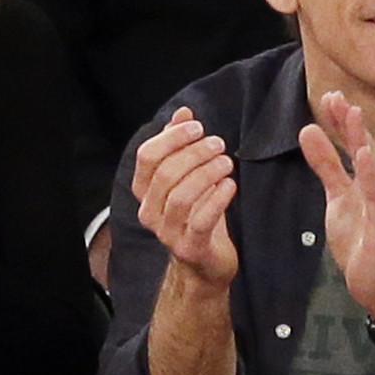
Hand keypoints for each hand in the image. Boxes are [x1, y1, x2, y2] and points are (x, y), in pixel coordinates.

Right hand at [131, 107, 238, 285]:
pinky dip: (217, 199)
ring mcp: (167, 232)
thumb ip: (180, 145)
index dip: (172, 137)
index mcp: (144, 191)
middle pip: (165, 174)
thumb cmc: (198, 215)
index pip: (147, 156)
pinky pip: (200, 220)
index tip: (197, 126)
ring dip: (206, 173)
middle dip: (194, 153)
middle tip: (218, 144)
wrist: (206, 262)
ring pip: (181, 196)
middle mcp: (149, 212)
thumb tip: (182, 112)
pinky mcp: (189, 248)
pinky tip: (230, 185)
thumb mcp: (188, 177)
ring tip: (226, 162)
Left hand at [298, 91, 374, 322]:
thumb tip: (308, 130)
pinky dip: (371, 179)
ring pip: (374, 169)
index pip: (356, 142)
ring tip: (352, 116)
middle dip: (352, 123)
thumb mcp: (337, 198)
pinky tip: (364, 159)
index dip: (343, 120)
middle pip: (366, 148)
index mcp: (372, 177)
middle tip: (336, 96)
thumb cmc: (361, 238)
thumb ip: (326, 165)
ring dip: (363, 142)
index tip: (329, 95)